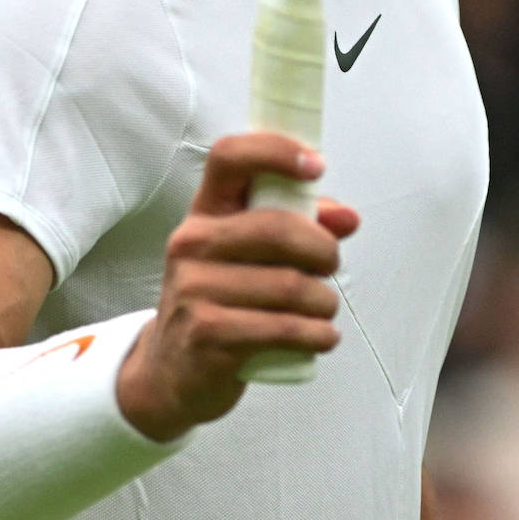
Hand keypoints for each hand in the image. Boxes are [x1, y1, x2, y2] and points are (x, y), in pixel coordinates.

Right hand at [116, 132, 359, 441]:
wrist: (171, 368)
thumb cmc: (220, 299)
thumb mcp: (248, 254)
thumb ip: (298, 226)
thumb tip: (347, 217)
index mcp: (204, 211)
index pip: (230, 156)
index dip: (276, 151)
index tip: (315, 165)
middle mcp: (192, 242)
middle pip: (276, 228)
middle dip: (322, 250)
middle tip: (330, 266)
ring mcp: (193, 288)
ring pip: (289, 285)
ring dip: (324, 302)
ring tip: (323, 310)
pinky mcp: (207, 334)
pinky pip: (283, 328)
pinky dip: (317, 334)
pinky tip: (321, 337)